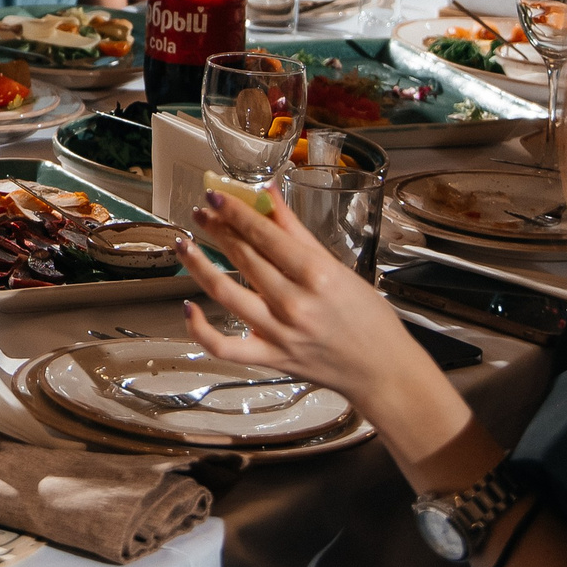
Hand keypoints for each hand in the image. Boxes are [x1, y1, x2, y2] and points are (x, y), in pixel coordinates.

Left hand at [179, 190, 446, 419]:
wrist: (381, 370)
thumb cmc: (368, 319)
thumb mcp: (338, 266)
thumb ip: (297, 231)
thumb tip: (269, 196)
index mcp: (317, 275)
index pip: (265, 235)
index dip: (235, 212)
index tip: (216, 195)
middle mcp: (295, 304)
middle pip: (244, 258)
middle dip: (217, 230)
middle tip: (202, 213)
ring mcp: (279, 334)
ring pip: (227, 293)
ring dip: (200, 265)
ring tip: (185, 244)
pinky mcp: (270, 359)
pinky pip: (225, 347)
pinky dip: (201, 329)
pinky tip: (189, 306)